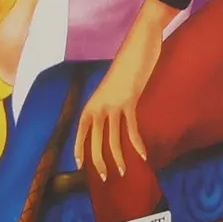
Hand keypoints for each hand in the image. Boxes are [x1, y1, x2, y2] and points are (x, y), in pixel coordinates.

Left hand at [73, 0, 170, 178]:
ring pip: (112, 137)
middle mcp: (99, 103)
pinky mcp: (129, 100)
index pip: (80, 129)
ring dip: (118, 157)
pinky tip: (143, 155)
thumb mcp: (114, 86)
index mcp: (93, 100)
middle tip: (104, 177)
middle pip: (94, 138)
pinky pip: (131, 127)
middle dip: (97, 160)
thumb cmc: (128, 66)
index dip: (79, 147)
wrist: (138, 44)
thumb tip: (113, 117)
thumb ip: (111, 102)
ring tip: (123, 171)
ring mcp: (113, 102)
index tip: (80, 165)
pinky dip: (136, 143)